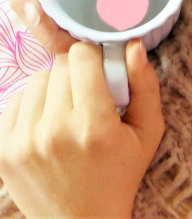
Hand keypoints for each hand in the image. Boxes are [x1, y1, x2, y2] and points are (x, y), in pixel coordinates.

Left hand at [0, 40, 164, 218]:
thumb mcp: (148, 131)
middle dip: (77, 73)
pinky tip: (50, 122)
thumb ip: (145, 85)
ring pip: (37, 81)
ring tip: (69, 110)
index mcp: (93, 125)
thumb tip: (132, 45)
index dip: (95, 57)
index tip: (103, 70)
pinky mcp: (3, 150)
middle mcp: (54, 131)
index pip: (81, 57)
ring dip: (54, 87)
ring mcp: (23, 142)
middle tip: (90, 95)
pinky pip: (15, 101)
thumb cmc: (120, 174)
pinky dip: (34, 104)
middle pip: (59, 67)